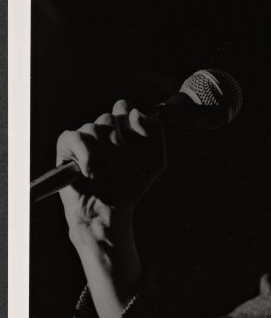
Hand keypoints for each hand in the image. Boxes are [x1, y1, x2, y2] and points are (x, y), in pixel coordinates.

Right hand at [57, 99, 165, 244]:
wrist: (109, 210)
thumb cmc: (130, 185)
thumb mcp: (155, 161)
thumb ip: (154, 132)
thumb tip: (134, 112)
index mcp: (123, 128)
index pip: (124, 107)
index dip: (132, 124)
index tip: (138, 144)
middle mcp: (103, 130)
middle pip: (109, 117)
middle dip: (119, 144)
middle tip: (121, 164)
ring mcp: (85, 137)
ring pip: (94, 127)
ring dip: (104, 153)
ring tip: (106, 172)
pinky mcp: (67, 147)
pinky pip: (75, 137)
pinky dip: (87, 156)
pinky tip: (91, 172)